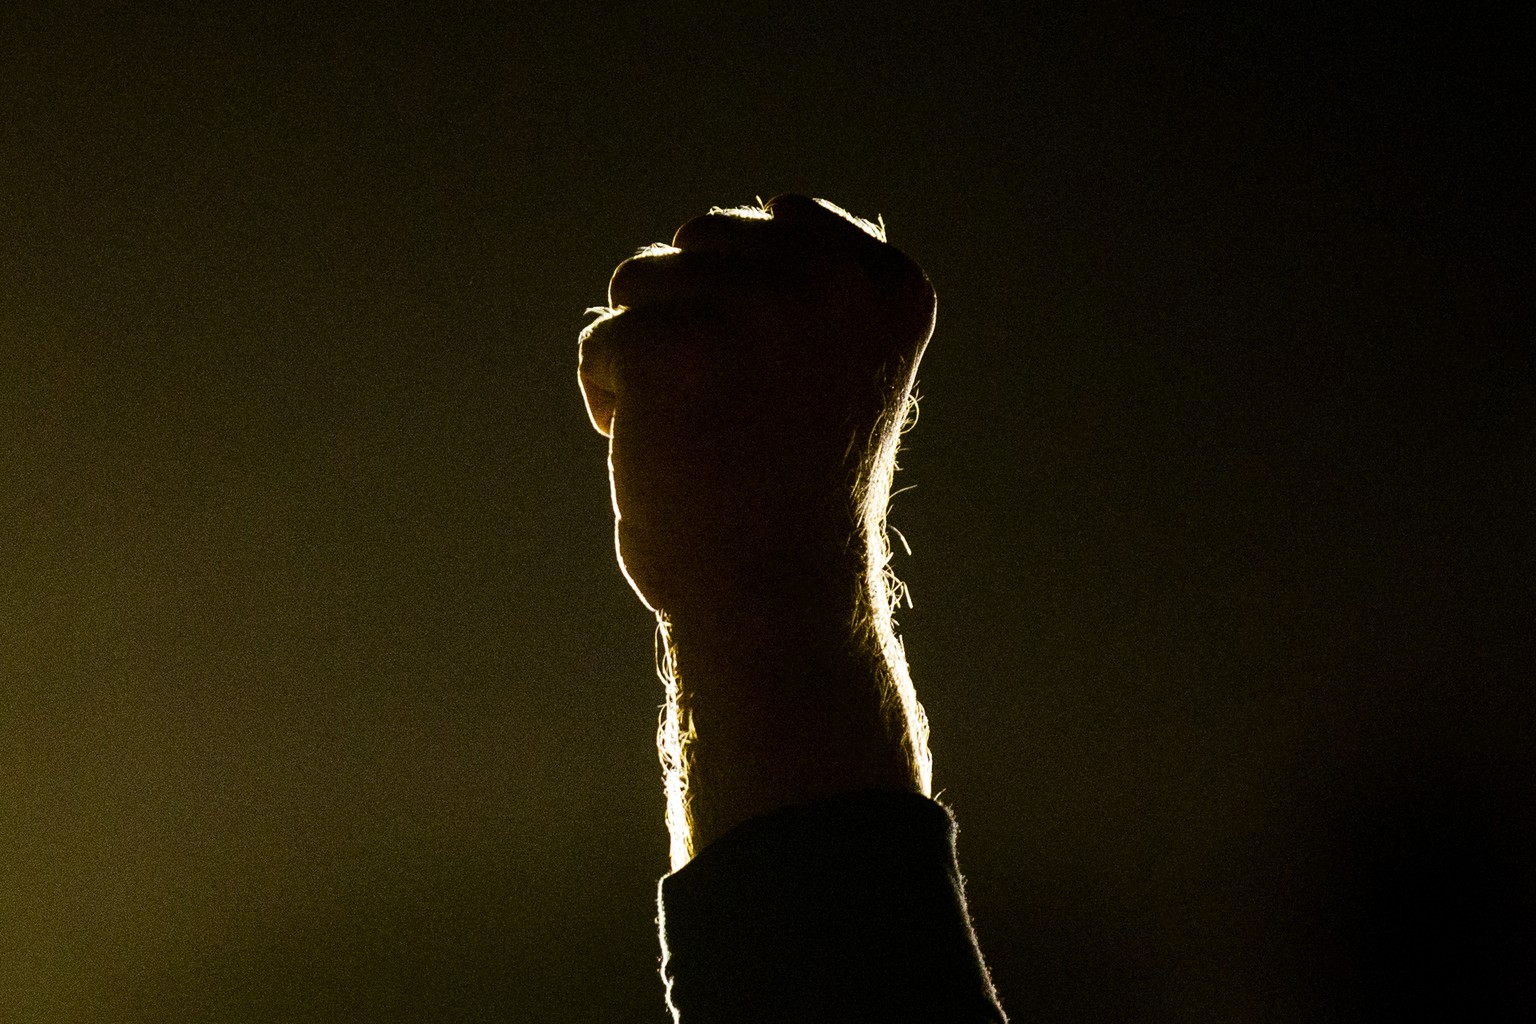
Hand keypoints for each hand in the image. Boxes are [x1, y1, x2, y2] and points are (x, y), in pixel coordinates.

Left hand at [578, 195, 935, 616]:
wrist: (774, 599)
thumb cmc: (797, 499)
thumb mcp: (836, 370)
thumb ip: (812, 292)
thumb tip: (771, 215)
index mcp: (890, 286)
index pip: (778, 220)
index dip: (748, 302)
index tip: (777, 386)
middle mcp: (832, 282)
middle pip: (702, 241)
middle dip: (693, 319)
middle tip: (732, 417)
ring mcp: (753, 308)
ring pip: (642, 280)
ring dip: (649, 356)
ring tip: (699, 435)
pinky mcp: (669, 344)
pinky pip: (601, 341)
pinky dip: (610, 400)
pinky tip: (660, 453)